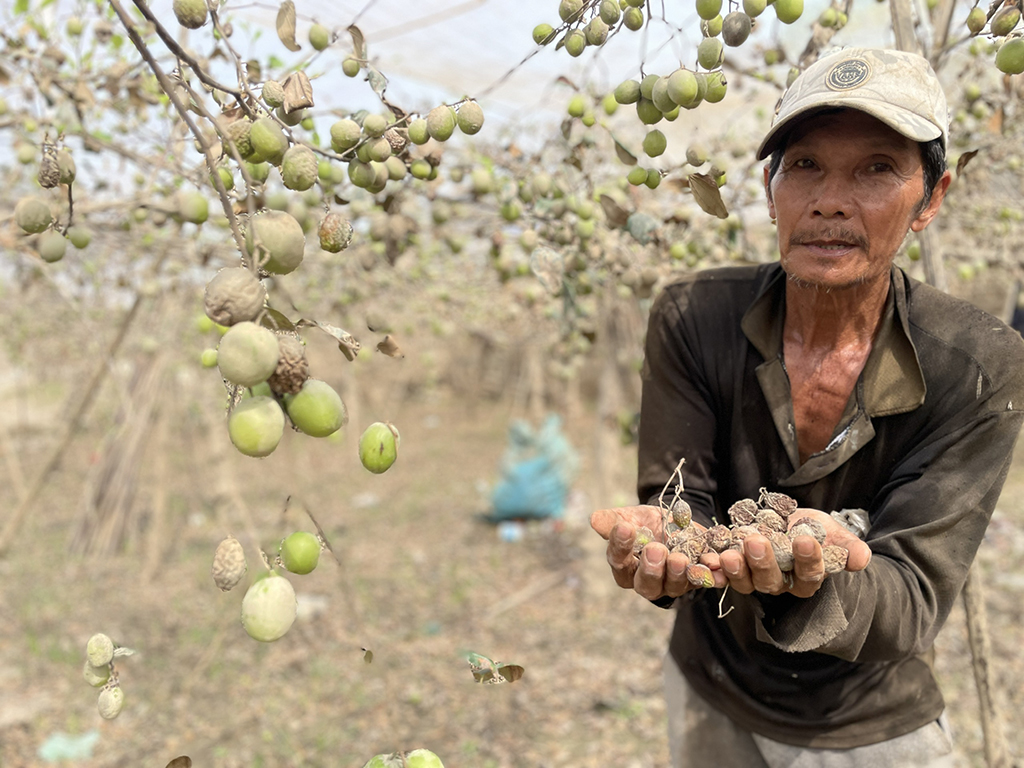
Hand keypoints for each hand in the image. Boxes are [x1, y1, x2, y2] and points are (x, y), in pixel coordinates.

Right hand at [589, 506, 725, 600]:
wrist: (674, 521)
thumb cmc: (644, 523)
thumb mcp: (628, 517)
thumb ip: (613, 521)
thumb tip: (594, 519)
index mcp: (625, 567)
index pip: (618, 561)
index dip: (620, 546)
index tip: (625, 528)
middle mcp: (647, 581)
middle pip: (646, 584)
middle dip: (652, 569)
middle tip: (656, 549)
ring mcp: (672, 584)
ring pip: (674, 586)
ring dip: (679, 574)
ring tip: (681, 558)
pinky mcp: (695, 580)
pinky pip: (703, 581)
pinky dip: (709, 575)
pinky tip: (713, 565)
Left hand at [717, 508, 871, 597]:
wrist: (790, 527)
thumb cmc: (816, 532)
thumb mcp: (833, 533)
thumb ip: (847, 547)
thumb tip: (861, 559)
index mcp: (807, 578)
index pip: (810, 574)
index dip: (808, 560)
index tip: (805, 540)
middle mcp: (781, 584)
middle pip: (772, 581)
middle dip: (764, 562)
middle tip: (757, 542)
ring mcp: (755, 579)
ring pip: (746, 581)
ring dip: (736, 568)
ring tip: (730, 552)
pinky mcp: (735, 570)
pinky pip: (723, 574)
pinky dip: (715, 569)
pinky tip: (708, 559)